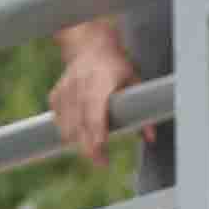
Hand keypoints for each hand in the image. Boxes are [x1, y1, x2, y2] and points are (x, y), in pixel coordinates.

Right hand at [49, 36, 133, 165]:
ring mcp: (67, 87)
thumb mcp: (134, 82)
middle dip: (89, 145)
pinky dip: (64, 128)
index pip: (96, 109)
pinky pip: (57, 115)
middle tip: (101, 163)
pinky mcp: (57, 91)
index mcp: (103, 80)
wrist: (91, 45)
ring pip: (66, 121)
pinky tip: (74, 136)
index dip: (97, 130)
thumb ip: (143, 111)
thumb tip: (151, 138)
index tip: (101, 148)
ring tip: (91, 152)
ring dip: (76, 140)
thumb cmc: (117, 68)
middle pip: (81, 120)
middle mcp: (82, 83)